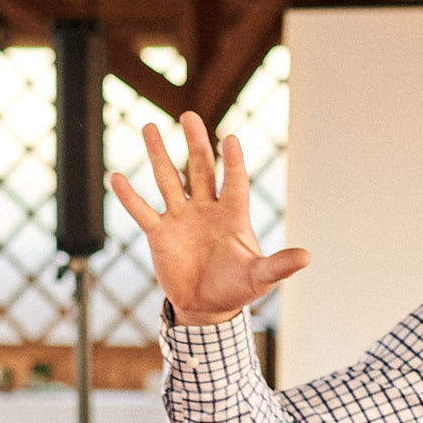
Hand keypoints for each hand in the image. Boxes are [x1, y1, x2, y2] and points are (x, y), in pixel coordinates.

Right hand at [110, 113, 308, 325]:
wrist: (207, 307)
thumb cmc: (237, 288)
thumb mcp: (260, 277)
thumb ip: (279, 265)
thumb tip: (307, 257)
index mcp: (233, 214)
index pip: (235, 181)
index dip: (233, 162)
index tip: (230, 138)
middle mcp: (206, 209)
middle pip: (200, 169)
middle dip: (195, 143)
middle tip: (188, 115)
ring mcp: (181, 218)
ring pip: (168, 180)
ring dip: (159, 155)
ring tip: (149, 127)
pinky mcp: (159, 234)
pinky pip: (143, 211)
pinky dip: (129, 196)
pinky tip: (116, 177)